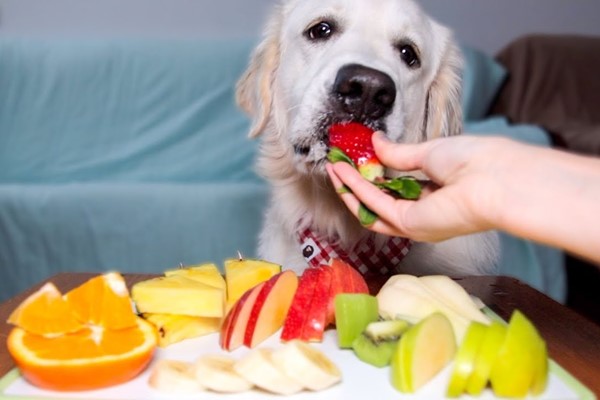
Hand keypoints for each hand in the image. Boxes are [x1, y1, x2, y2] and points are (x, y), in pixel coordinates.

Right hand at [327, 133, 509, 241]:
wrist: (497, 178)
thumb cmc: (475, 161)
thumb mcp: (429, 151)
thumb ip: (399, 153)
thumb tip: (375, 142)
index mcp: (434, 194)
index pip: (396, 189)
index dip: (373, 175)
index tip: (356, 158)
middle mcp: (424, 213)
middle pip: (379, 203)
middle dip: (355, 184)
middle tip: (337, 165)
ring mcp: (417, 223)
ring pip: (372, 209)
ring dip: (350, 188)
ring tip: (333, 168)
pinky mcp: (411, 225)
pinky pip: (376, 207)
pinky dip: (358, 190)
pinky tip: (344, 173)